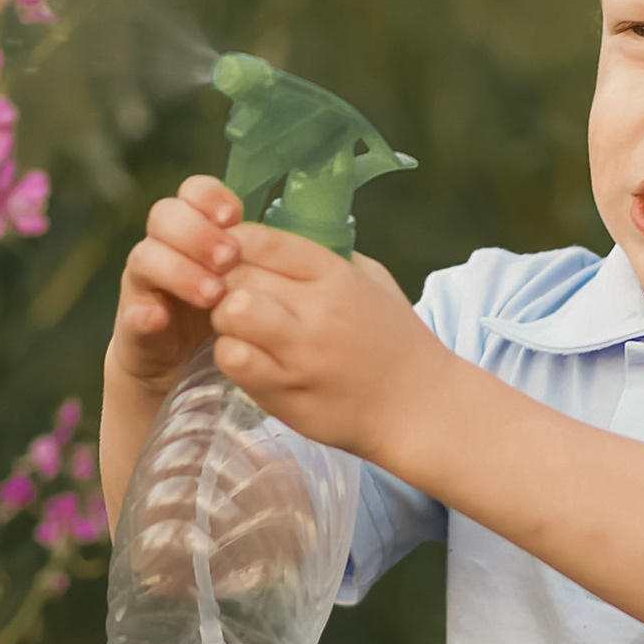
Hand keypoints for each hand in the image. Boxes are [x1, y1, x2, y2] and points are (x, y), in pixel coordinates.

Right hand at [110, 174, 242, 395]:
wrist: (178, 362)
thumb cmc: (220, 308)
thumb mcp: (240, 278)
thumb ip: (252, 255)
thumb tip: (278, 240)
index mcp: (191, 229)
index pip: (191, 191)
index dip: (209, 196)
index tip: (234, 216)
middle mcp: (161, 247)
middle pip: (164, 216)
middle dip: (198, 233)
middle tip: (229, 259)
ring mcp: (142, 283)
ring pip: (145, 258)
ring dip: (180, 272)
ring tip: (213, 295)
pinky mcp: (133, 323)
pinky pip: (130, 313)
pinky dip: (143, 313)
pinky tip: (159, 318)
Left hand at [212, 225, 433, 457]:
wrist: (420, 406)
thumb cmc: (394, 341)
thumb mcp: (373, 282)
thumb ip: (327, 258)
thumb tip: (278, 237)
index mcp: (337, 276)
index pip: (262, 241)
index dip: (232, 243)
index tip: (230, 256)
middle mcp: (319, 311)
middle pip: (237, 276)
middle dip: (223, 283)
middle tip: (233, 297)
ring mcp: (302, 355)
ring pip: (229, 314)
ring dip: (224, 319)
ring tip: (241, 329)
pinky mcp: (288, 393)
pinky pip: (234, 360)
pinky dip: (232, 355)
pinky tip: (249, 358)